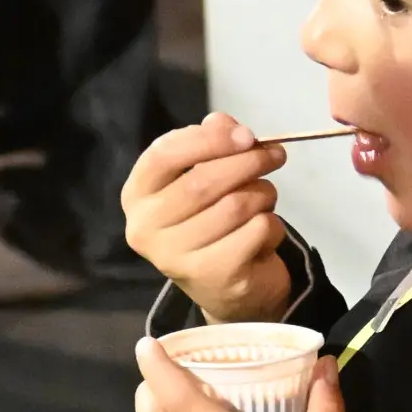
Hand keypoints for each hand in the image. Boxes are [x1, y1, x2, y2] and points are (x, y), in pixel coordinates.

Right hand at [122, 113, 293, 322]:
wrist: (224, 288)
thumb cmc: (209, 221)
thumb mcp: (203, 176)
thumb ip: (210, 143)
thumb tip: (223, 122)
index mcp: (136, 195)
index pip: (164, 154)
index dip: (209, 139)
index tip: (246, 134)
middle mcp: (146, 228)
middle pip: (202, 180)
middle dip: (247, 161)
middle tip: (275, 155)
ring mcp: (176, 257)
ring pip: (235, 205)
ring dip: (263, 194)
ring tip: (265, 198)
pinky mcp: (212, 276)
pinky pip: (255, 231)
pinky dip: (271, 226)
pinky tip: (263, 233)